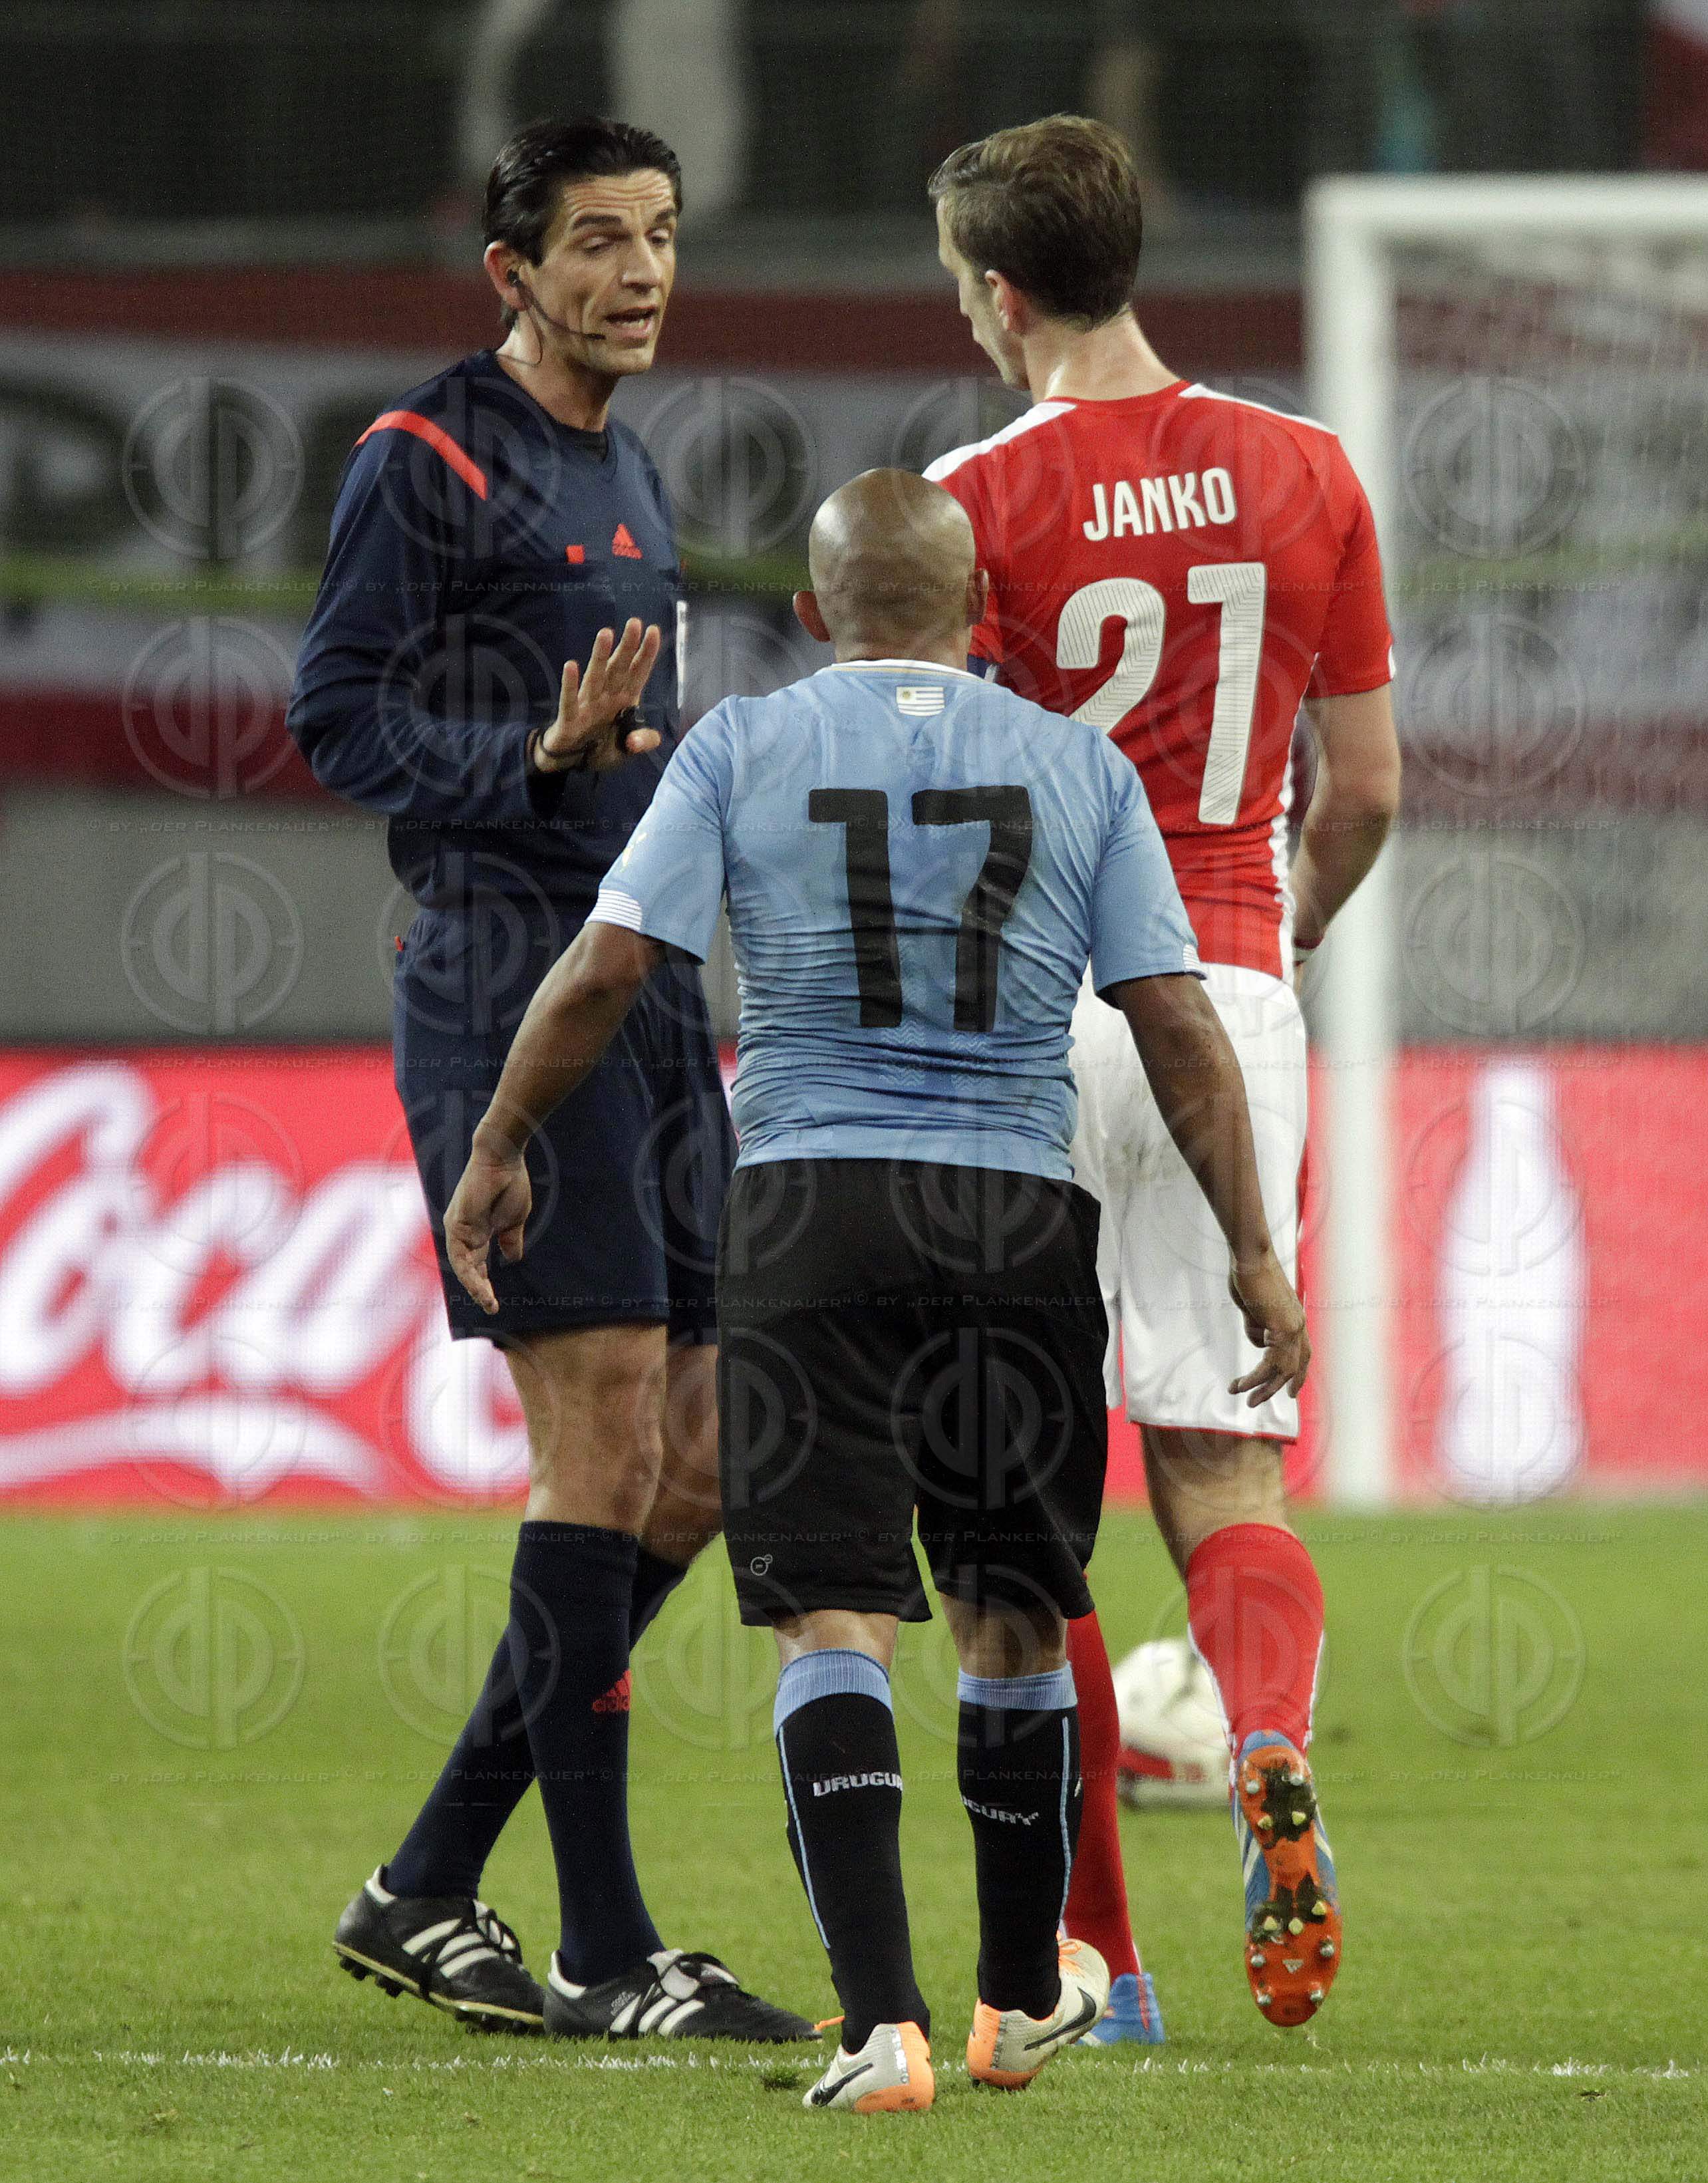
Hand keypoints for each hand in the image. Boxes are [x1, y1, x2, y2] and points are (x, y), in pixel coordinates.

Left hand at [444, 1141, 533, 1315]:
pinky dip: (470, 1273)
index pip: (477, 1264)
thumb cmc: (510, 1183)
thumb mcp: (513, 1219)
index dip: (484, 1283)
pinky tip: (480, 1287)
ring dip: (475, 1286)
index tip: (494, 1302)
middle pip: (469, 1268)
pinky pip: (460, 1256)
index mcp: (477, 1231)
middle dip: (480, 1289)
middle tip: (492, 1307)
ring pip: (463, 1266)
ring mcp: (458, 1228)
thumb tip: (512, 1259)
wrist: (503, 1158)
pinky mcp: (457, 1224)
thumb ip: (510, 1239)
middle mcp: (464, 1232)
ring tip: (488, 1303)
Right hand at [533, 617, 662, 772]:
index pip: (637, 674)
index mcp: (623, 701)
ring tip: (606, 633)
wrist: (571, 761)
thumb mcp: (627, 749)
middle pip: (619, 669)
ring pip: (596, 677)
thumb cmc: (600, 747)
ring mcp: (587, 706)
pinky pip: (570, 701)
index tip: (654, 631)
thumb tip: (639, 741)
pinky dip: (570, 685)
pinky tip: (571, 666)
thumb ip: (642, 741)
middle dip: (627, 647)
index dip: (646, 654)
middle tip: (635, 622)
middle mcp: (606, 698)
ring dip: (600, 656)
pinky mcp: (569, 719)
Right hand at [1227, 1250, 1309, 1407]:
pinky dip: (1255, 1377)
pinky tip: (1241, 1384)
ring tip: (1244, 1398)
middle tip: (1257, 1402)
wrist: (1250, 1257)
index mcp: (1294, 1318)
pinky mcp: (1282, 1328)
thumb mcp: (1252, 1308)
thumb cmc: (1249, 1276)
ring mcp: (1293, 1327)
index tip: (1290, 1393)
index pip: (1302, 1354)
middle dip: (1277, 1388)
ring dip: (1263, 1387)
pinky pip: (1269, 1363)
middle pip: (1295, 1366)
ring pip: (1282, 1369)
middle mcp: (1298, 1325)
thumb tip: (1259, 1343)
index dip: (1298, 1375)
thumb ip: (1257, 1326)